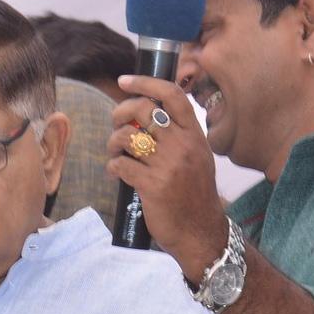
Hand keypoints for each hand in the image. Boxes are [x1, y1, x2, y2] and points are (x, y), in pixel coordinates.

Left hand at [106, 75, 227, 281]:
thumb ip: (176, 136)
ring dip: (113, 142)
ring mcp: (168, 165)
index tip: (125, 81)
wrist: (200, 231)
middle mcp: (183, 145)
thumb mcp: (195, 157)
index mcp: (194, 135)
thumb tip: (143, 114)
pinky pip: (120, 164)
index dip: (145, 83)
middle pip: (143, 110)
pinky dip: (112, 166)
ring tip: (115, 152)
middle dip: (120, 113)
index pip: (172, 95)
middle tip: (116, 125)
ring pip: (127, 136)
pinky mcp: (152, 185)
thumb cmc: (193, 194)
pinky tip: (116, 172)